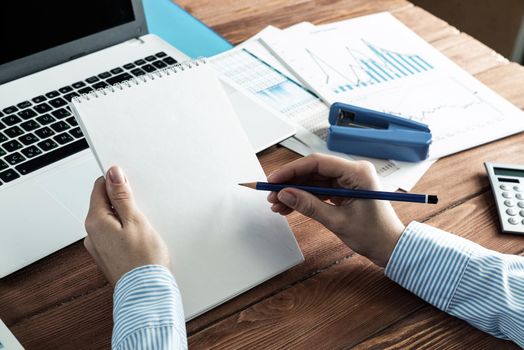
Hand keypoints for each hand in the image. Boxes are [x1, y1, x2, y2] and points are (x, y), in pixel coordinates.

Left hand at [84, 166, 169, 284]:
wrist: (147, 294)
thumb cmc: (144, 262)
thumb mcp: (136, 220)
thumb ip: (122, 196)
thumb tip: (113, 174)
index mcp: (95, 222)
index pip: (100, 187)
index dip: (117, 182)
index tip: (133, 186)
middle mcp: (92, 234)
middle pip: (105, 204)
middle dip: (124, 202)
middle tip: (142, 211)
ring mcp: (99, 247)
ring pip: (112, 220)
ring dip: (127, 218)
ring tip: (143, 229)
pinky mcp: (109, 256)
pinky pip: (115, 235)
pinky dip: (127, 232)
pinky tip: (141, 240)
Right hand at [267, 154, 404, 266]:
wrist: (390, 248)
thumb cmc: (375, 235)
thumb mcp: (338, 221)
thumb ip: (309, 205)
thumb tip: (285, 194)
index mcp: (357, 172)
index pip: (317, 162)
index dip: (291, 170)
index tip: (274, 180)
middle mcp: (353, 172)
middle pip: (313, 170)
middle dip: (291, 183)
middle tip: (271, 194)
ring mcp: (349, 181)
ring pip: (314, 181)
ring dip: (295, 192)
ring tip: (278, 204)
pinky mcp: (345, 190)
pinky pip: (320, 189)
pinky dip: (305, 198)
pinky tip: (290, 206)